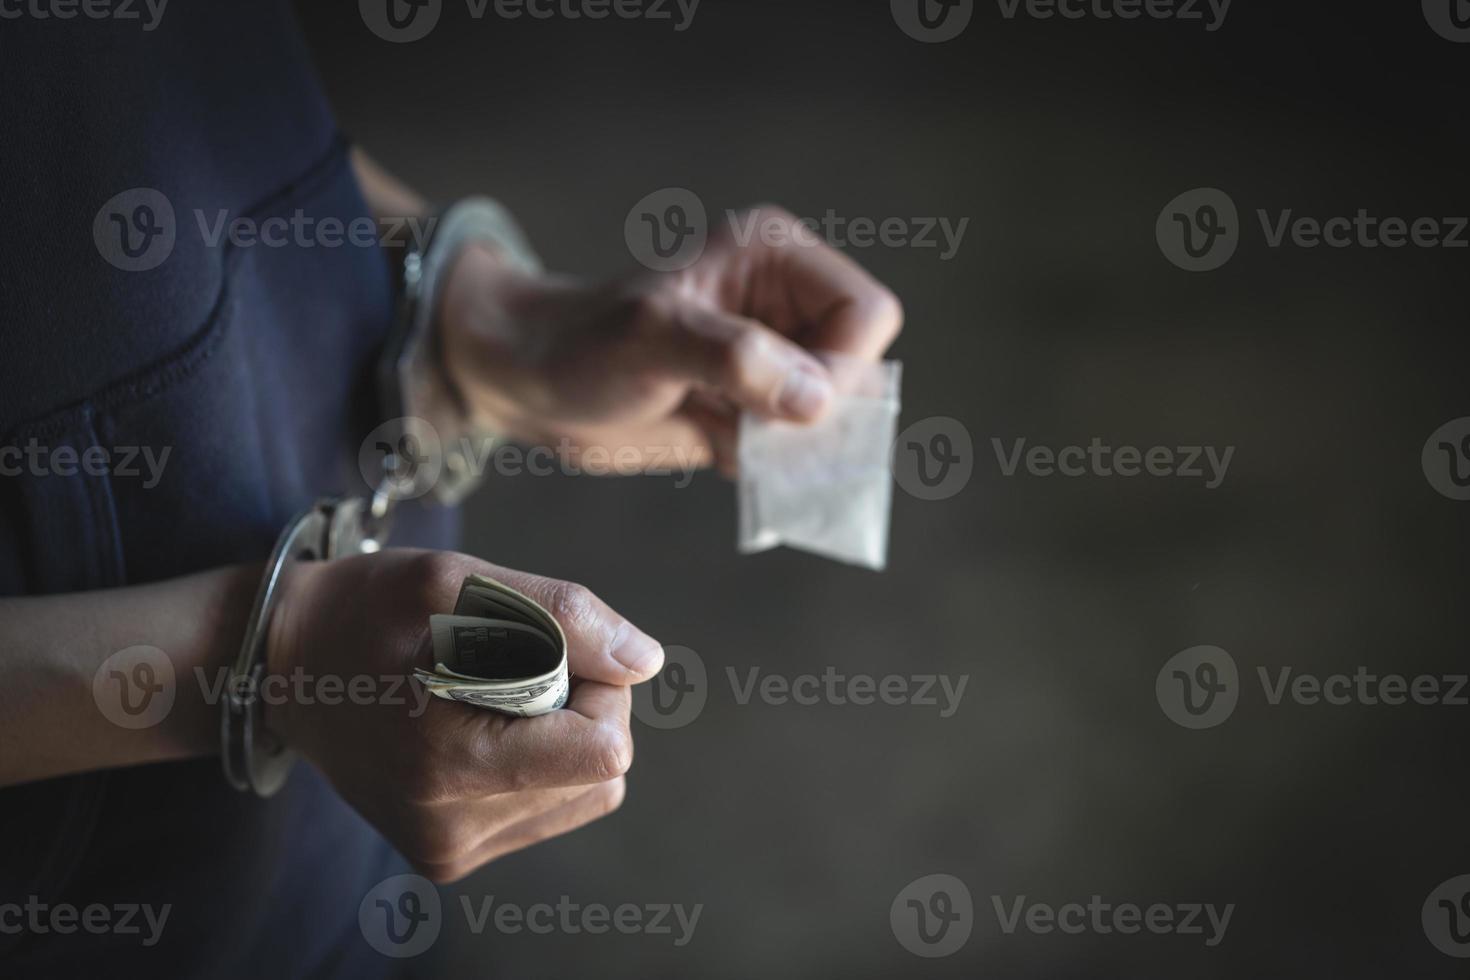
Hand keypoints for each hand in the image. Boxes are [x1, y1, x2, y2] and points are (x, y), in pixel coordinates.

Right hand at [264, 549, 662, 882]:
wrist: (286, 666)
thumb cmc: (365, 611)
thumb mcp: (453, 581)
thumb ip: (559, 615)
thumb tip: (645, 662)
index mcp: (448, 762)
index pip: (604, 748)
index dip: (598, 687)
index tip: (549, 649)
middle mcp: (451, 827)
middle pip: (602, 769)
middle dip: (580, 705)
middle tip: (510, 664)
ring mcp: (449, 850)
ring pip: (586, 793)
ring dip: (563, 734)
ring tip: (490, 695)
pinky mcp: (450, 856)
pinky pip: (551, 808)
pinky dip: (540, 761)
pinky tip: (482, 726)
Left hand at [437, 205, 903, 475]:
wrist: (527, 382)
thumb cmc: (578, 342)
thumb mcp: (650, 338)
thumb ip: (735, 360)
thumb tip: (817, 401)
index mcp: (775, 257)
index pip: (866, 313)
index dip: (841, 368)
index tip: (785, 409)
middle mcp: (785, 303)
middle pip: (861, 367)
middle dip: (821, 413)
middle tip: (755, 431)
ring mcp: (773, 360)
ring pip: (838, 415)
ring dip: (799, 446)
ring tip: (729, 439)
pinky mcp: (754, 409)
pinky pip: (801, 448)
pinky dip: (776, 467)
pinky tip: (719, 451)